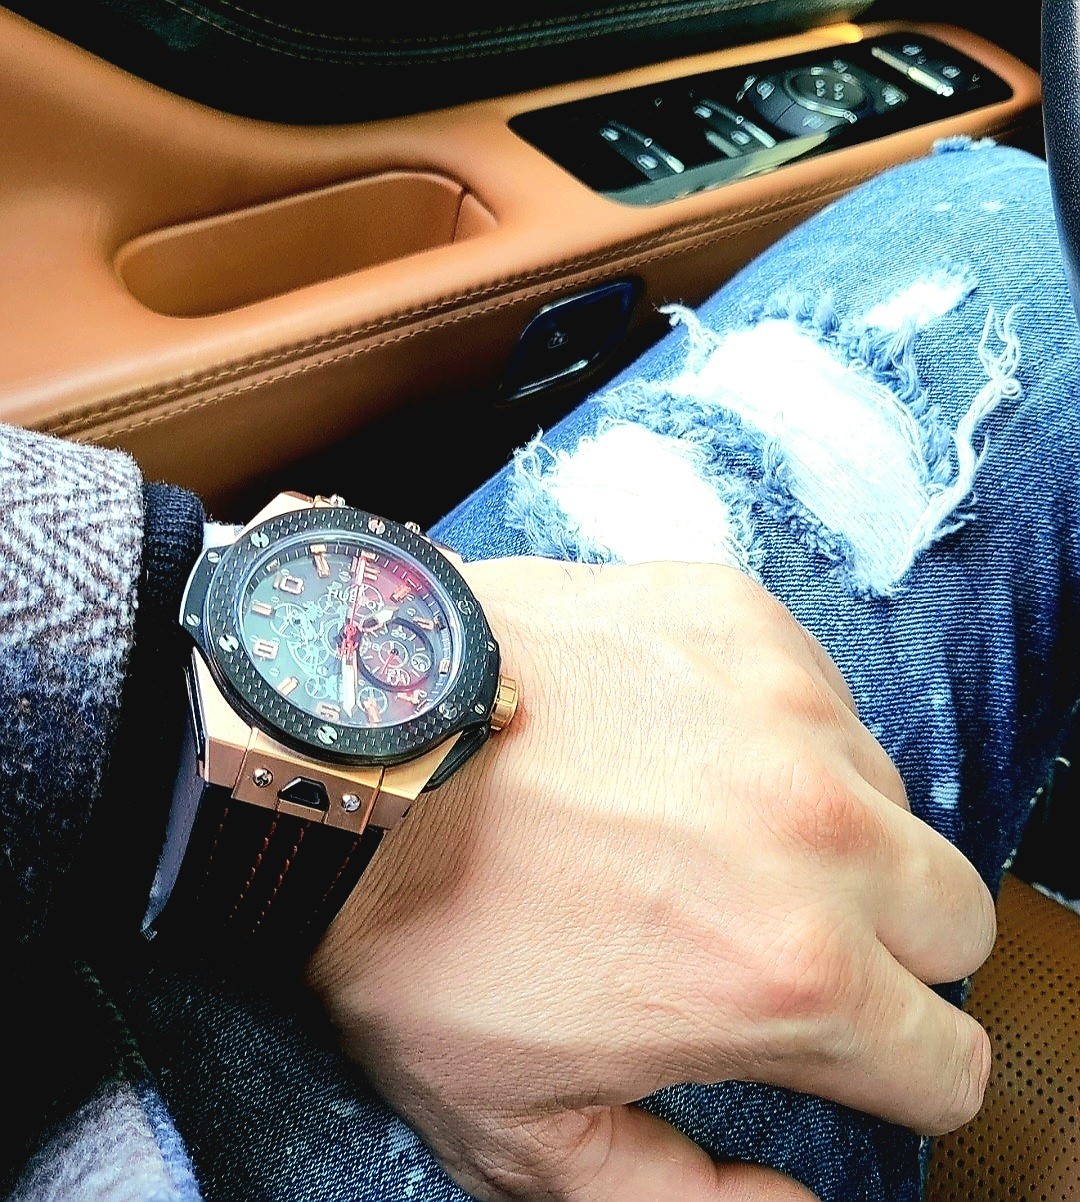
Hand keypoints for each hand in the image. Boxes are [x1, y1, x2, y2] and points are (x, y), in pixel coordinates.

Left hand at [306, 559, 995, 1201]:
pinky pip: (817, 691)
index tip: (848, 1055)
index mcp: (784, 970)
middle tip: (780, 936)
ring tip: (705, 825)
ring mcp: (781, 700)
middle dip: (894, 952)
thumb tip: (791, 1201)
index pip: (946, 1063)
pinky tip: (674, 740)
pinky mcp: (734, 614)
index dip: (901, 1079)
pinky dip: (774, 729)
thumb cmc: (409, 931)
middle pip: (956, 917)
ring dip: (828, 828)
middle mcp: (815, 825)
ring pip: (888, 796)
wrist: (336, 751)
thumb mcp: (520, 1131)